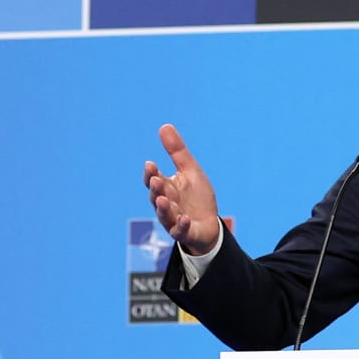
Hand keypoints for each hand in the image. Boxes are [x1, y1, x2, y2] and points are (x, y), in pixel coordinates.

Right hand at [143, 123, 220, 255]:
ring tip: (162, 200)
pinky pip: (180, 230)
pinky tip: (185, 218)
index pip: (153, 179)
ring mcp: (173, 219)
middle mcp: (166, 204)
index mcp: (166, 188)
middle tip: (156, 180)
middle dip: (156, 188)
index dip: (151, 173)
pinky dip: (181, 225)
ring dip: (163, 208)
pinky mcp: (184, 232)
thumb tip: (164, 125)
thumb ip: (177, 151)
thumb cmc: (196, 196)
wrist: (209, 224)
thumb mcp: (190, 170)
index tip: (150, 164)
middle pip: (156, 196)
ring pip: (164, 214)